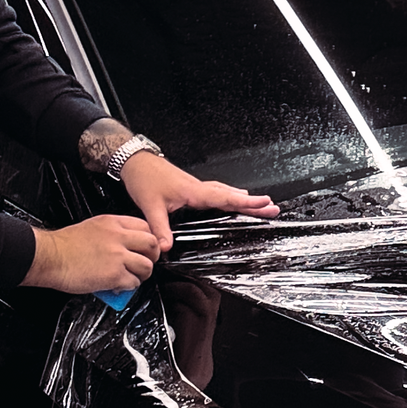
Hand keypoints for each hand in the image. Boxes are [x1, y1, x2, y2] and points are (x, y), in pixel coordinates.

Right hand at [23, 214, 160, 296]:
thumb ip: (112, 234)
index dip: (148, 239)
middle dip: (152, 256)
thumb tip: (126, 246)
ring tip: (132, 277)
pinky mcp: (114, 274)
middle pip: (152, 244)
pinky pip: (133, 282)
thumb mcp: (91, 227)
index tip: (146, 248)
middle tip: (145, 263)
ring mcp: (117, 255)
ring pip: (147, 266)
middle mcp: (117, 237)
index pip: (145, 226)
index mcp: (112, 223)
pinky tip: (119, 286)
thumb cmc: (63, 246)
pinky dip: (129, 287)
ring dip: (142, 275)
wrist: (48, 257)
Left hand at [119, 150, 279, 253]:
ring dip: (242, 197)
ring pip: (225, 192)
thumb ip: (160, 227)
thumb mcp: (150, 205)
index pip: (226, 198)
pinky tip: (229, 197)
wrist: (134, 160)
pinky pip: (216, 191)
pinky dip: (228, 194)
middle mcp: (198, 188)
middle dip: (253, 202)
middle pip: (232, 195)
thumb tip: (166, 247)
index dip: (246, 202)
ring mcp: (195, 186)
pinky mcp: (190, 187)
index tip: (265, 203)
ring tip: (257, 202)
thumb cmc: (143, 177)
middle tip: (272, 206)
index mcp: (194, 191)